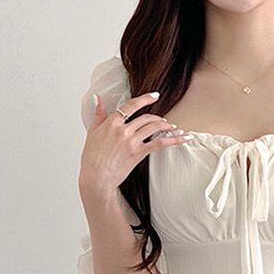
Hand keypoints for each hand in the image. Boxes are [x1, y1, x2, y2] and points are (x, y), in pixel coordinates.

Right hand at [78, 90, 191, 207]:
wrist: (96, 177)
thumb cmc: (92, 157)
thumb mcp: (92, 132)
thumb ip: (98, 114)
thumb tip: (98, 99)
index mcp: (112, 122)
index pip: (131, 105)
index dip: (145, 99)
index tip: (155, 96)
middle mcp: (124, 129)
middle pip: (146, 117)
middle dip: (158, 118)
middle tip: (164, 121)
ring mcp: (132, 141)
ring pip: (155, 127)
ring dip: (167, 126)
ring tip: (173, 128)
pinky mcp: (139, 153)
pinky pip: (159, 143)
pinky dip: (172, 139)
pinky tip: (181, 137)